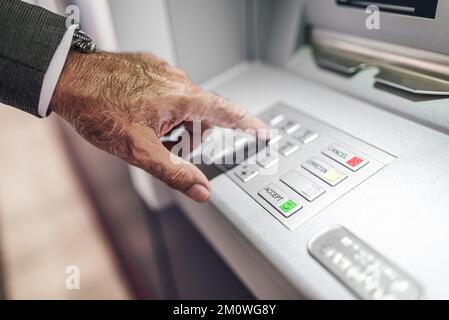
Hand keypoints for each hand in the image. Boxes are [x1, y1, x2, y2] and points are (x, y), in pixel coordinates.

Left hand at [50, 51, 266, 201]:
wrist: (67, 78)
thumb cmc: (99, 109)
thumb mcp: (139, 150)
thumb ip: (175, 173)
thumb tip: (202, 191)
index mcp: (182, 98)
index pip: (227, 112)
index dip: (249, 125)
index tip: (264, 132)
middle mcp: (177, 80)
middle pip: (202, 115)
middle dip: (191, 136)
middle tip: (164, 146)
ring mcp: (163, 71)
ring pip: (184, 104)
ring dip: (175, 123)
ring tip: (145, 130)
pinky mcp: (150, 67)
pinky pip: (169, 91)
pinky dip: (163, 108)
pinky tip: (139, 114)